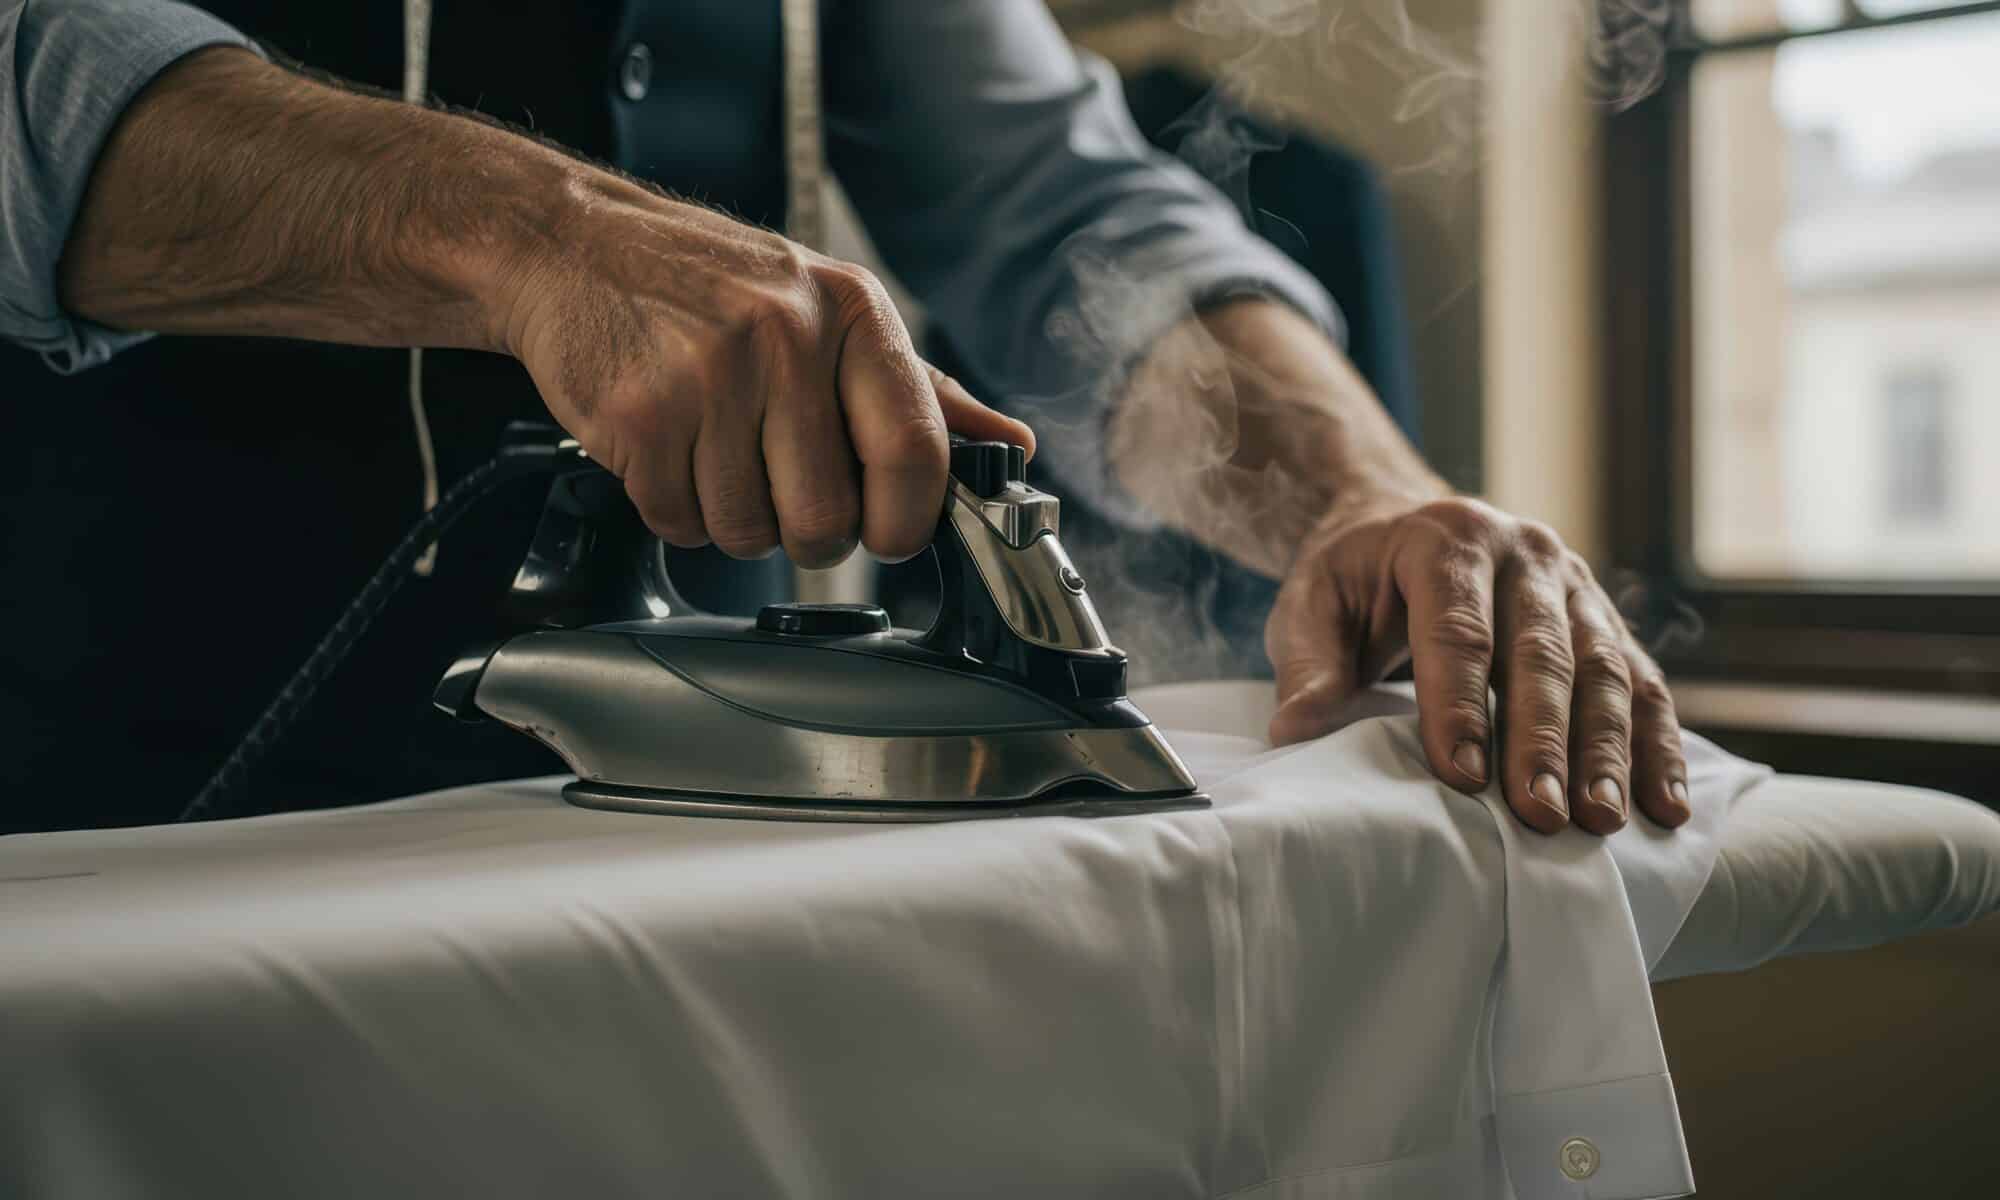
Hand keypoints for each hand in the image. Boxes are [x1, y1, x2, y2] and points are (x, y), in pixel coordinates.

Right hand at [493, 174, 1031, 565]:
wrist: (574, 245)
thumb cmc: (711, 284)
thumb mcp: (831, 311)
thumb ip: (923, 392)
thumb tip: (1007, 447)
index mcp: (853, 311)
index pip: (916, 454)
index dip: (907, 521)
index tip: (891, 533)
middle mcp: (787, 336)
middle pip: (828, 518)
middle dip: (808, 533)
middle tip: (782, 489)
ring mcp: (709, 375)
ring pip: (750, 532)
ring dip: (733, 519)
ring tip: (716, 452)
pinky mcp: (640, 416)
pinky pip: (681, 523)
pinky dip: (676, 509)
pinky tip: (670, 451)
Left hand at [1264, 493, 1689, 834]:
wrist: (1401, 521)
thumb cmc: (1353, 576)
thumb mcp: (1310, 603)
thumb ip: (1308, 664)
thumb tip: (1296, 729)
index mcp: (1447, 540)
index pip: (1458, 629)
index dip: (1459, 705)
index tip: (1460, 777)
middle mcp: (1524, 552)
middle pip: (1542, 651)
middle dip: (1543, 739)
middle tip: (1541, 813)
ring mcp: (1574, 583)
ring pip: (1602, 667)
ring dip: (1606, 749)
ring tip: (1601, 821)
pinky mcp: (1605, 618)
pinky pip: (1641, 681)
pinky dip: (1656, 744)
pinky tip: (1664, 803)